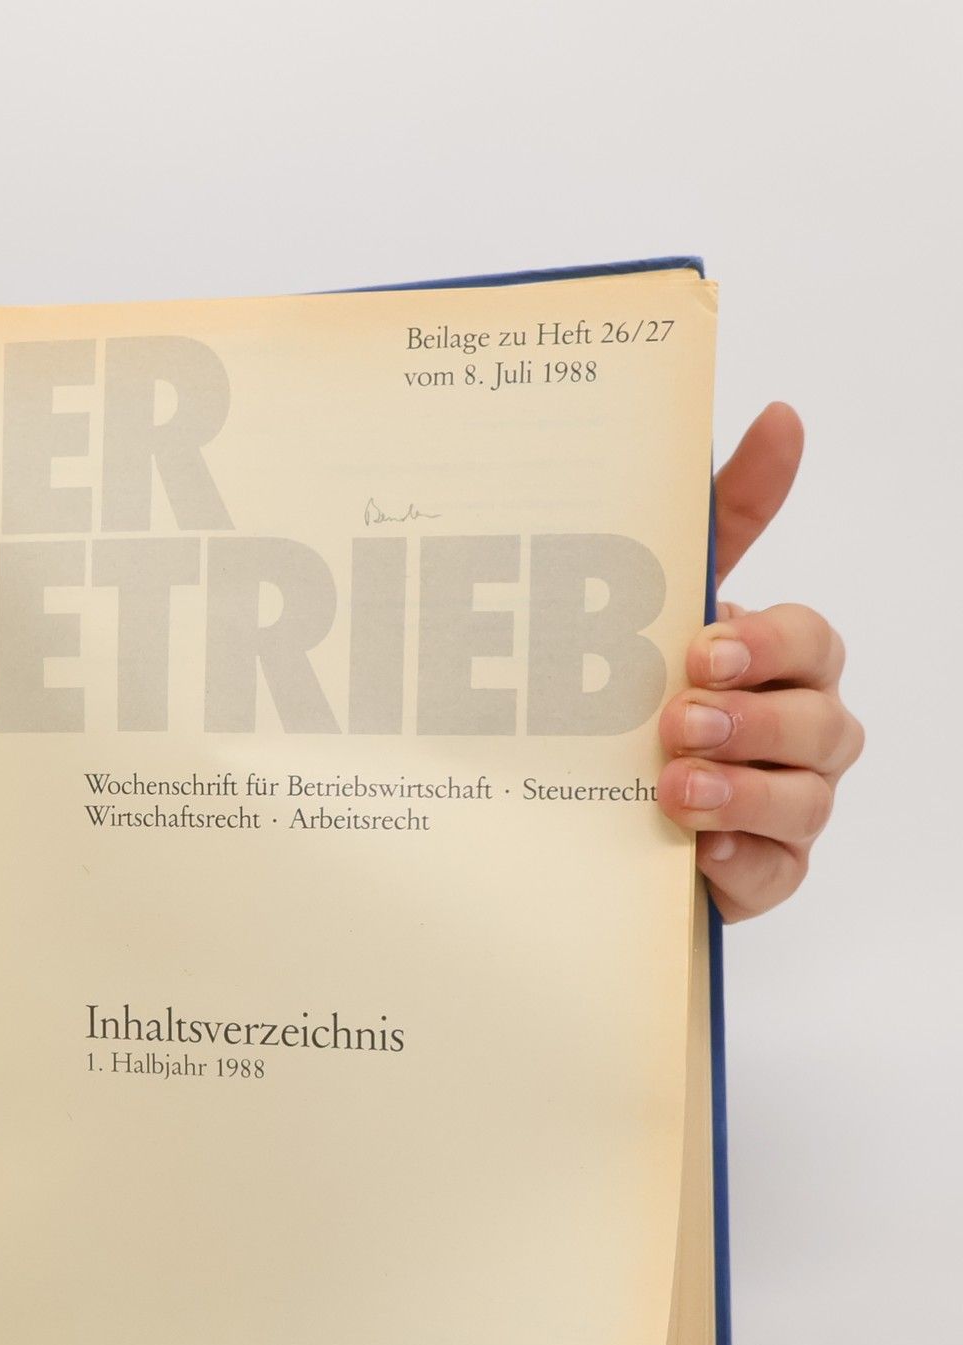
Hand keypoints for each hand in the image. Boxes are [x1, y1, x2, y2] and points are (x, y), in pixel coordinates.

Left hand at [656, 403, 863, 919]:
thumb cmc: (636, 690)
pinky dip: (742, 862)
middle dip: (754, 720)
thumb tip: (783, 414)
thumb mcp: (658, 605)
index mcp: (782, 665)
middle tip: (678, 721)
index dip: (768, 644)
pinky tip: (700, 852)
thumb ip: (721, 519)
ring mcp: (787, 809)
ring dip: (743, 791)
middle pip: (822, 722)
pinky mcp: (758, 875)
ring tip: (675, 789)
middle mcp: (799, 735)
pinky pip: (777, 875)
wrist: (576, 804)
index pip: (811, 642)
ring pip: (806, 802)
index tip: (702, 646)